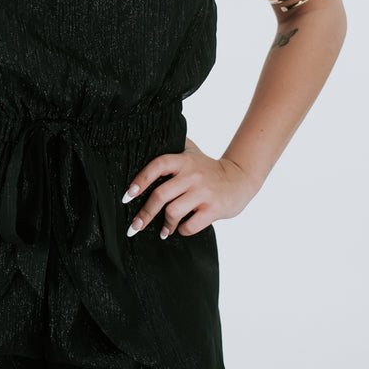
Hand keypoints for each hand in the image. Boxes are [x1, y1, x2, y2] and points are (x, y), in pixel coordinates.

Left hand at [122, 138, 257, 238]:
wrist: (240, 179)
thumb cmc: (209, 168)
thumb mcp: (192, 151)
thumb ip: (172, 145)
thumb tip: (146, 138)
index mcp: (184, 160)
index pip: (157, 166)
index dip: (140, 180)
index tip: (127, 197)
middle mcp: (193, 174)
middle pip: (160, 195)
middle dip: (144, 214)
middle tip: (134, 227)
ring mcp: (203, 192)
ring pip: (173, 212)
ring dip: (165, 224)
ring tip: (164, 230)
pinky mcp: (214, 209)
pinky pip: (189, 225)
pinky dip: (181, 230)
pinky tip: (180, 229)